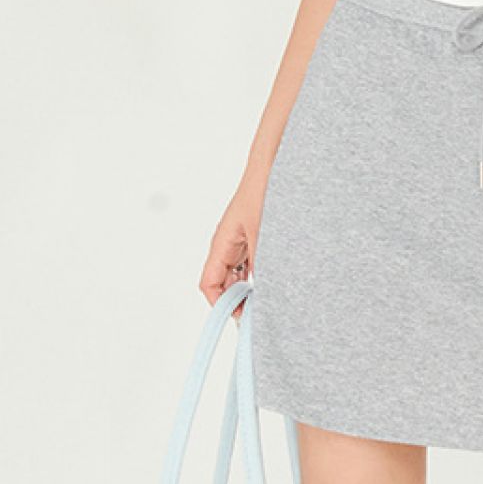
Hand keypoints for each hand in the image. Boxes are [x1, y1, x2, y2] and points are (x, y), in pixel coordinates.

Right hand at [199, 180, 265, 320]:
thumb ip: (261, 264)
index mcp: (221, 244)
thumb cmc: (262, 191)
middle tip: (257, 315)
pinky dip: (258, 276)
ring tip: (265, 302)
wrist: (272, 166)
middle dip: (237, 301)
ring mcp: (241, 242)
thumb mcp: (263, 233)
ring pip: (238, 275)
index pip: (210, 284)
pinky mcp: (255, 237)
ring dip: (249, 289)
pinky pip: (250, 264)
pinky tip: (272, 282)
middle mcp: (227, 245)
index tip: (238, 318)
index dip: (220, 304)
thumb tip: (263, 293)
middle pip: (223, 283)